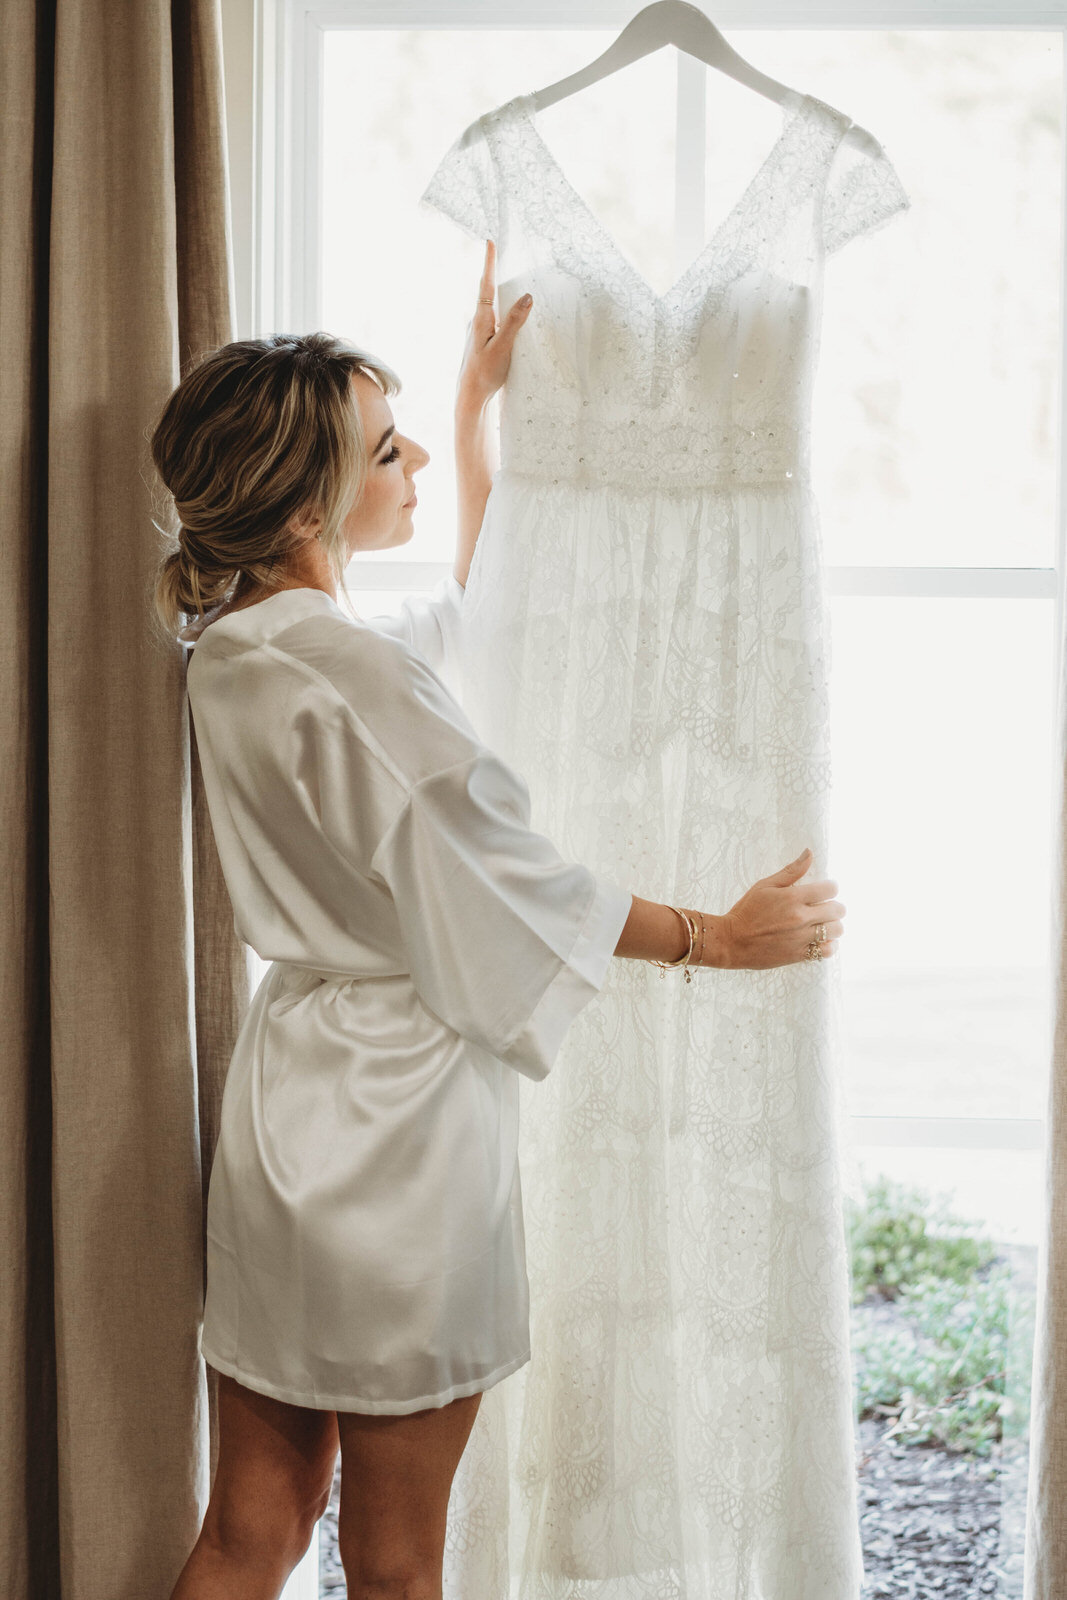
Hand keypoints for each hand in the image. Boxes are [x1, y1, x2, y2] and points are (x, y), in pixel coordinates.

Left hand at [454, 239, 532, 411]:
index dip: (489, 263)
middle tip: (500, 252)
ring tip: (512, 279)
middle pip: (488, 291)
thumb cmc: (485, 374)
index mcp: (481, 319)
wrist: (470, 397)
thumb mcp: (503, 348)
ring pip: (492, 306)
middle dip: (495, 272)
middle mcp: (477, 321)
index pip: (486, 284)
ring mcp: (478, 331)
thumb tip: (527, 296)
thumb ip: (514, 322)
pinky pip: (495, 320)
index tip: (490, 242)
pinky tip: (512, 317)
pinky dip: (503, 312)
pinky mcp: (483, 341)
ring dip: (501, 293)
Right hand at [717, 848, 846, 969]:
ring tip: (824, 924)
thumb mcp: (765, 885)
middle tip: (825, 907)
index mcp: (793, 897)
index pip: (830, 889)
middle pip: (838, 909)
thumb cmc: (746, 911)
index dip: (830, 887)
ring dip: (834, 925)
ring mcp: (801, 938)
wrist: (732, 941)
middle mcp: (800, 917)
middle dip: (834, 905)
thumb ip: (791, 871)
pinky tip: (821, 940)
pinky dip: (829, 945)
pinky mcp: (799, 954)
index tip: (825, 890)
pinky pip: (827, 950)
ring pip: (836, 930)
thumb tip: (809, 853)